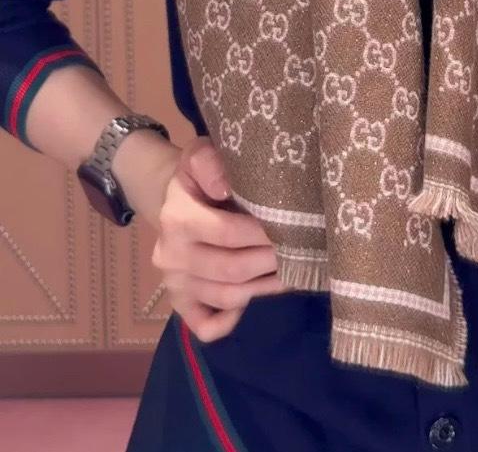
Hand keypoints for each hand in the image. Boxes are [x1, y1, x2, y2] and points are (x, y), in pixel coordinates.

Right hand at [150, 135, 283, 341]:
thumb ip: (211, 162)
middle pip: (231, 269)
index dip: (263, 232)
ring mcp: (174, 284)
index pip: (227, 233)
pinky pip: (206, 326)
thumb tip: (224, 185)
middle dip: (271, 261)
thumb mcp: (201, 155)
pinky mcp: (180, 304)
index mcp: (176, 219)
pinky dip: (233, 320)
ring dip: (265, 288)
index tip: (294, 225)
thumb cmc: (202, 176)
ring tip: (294, 270)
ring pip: (226, 297)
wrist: (178, 200)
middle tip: (303, 250)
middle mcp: (170, 256)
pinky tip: (256, 301)